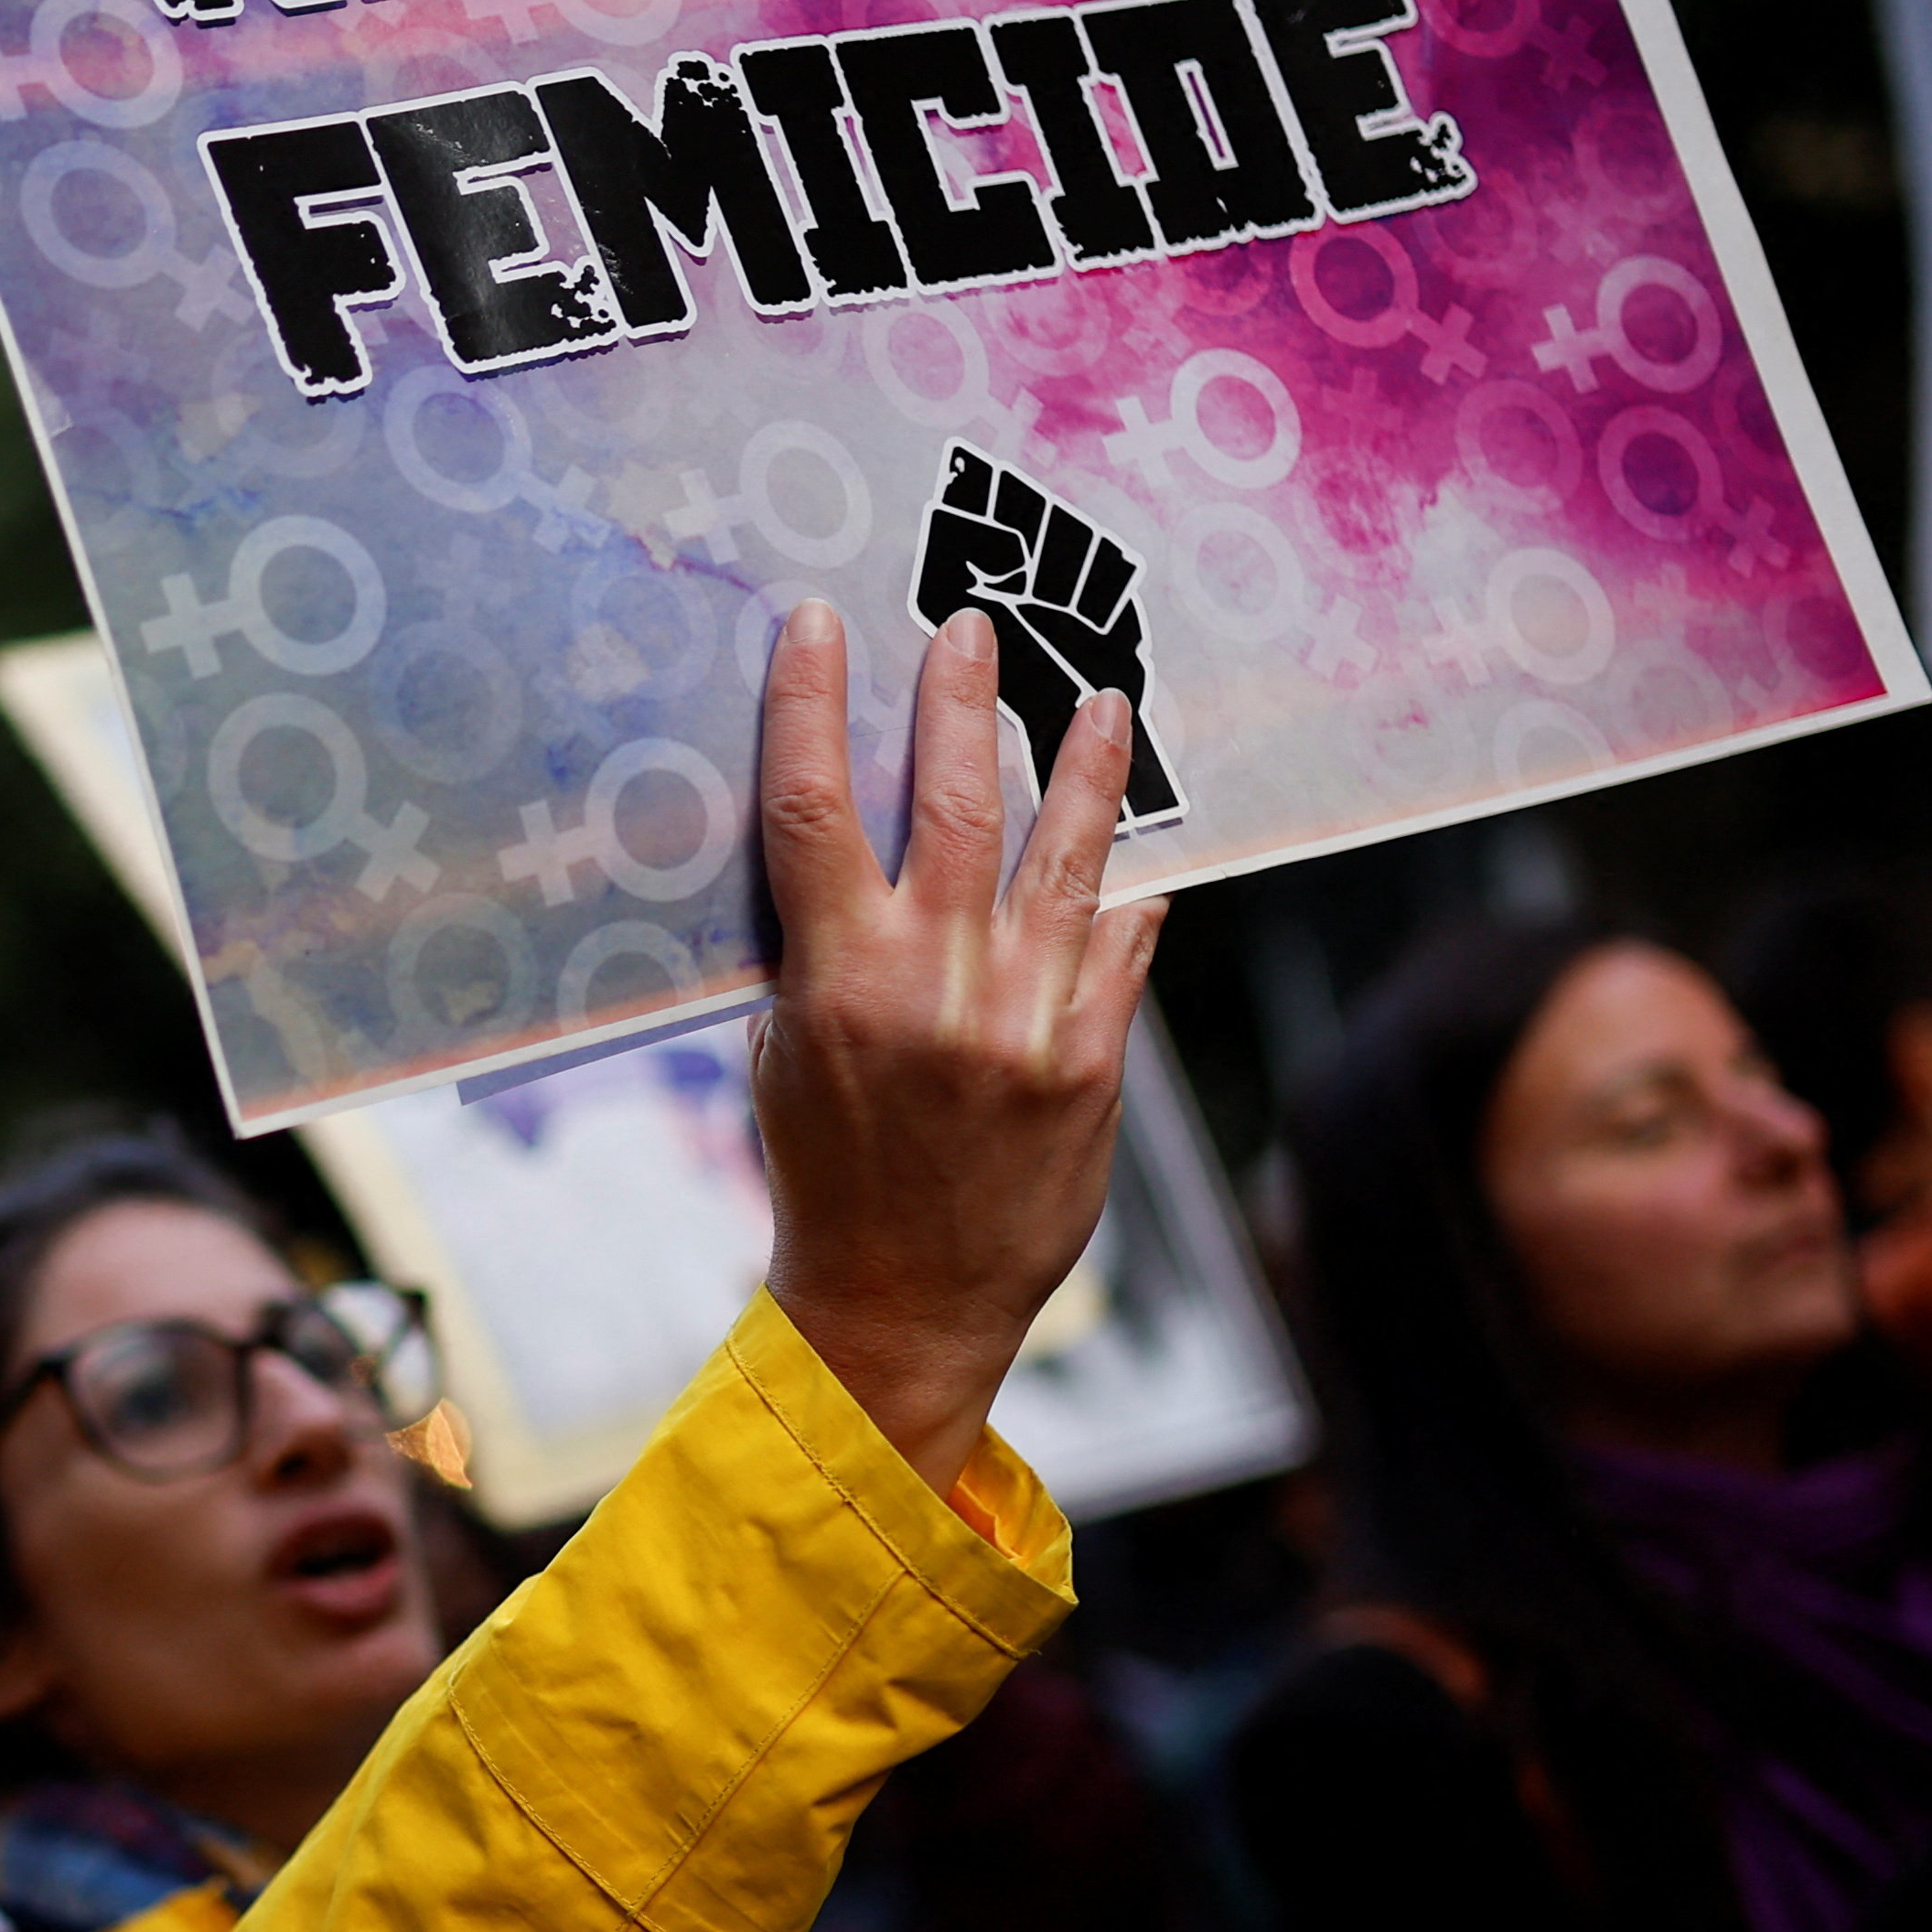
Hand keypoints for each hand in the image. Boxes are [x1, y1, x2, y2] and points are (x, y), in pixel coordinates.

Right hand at [753, 600, 1164, 1493]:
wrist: (899, 1306)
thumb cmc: (828, 1173)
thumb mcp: (783, 1054)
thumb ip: (818, 948)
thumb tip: (842, 838)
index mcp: (835, 983)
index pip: (813, 809)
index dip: (812, 705)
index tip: (819, 624)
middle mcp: (932, 991)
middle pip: (949, 804)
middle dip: (960, 703)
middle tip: (971, 630)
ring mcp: (1022, 1026)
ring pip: (1064, 860)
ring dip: (1083, 769)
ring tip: (1103, 700)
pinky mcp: (1091, 1067)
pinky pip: (1122, 950)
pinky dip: (1132, 891)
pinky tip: (1149, 848)